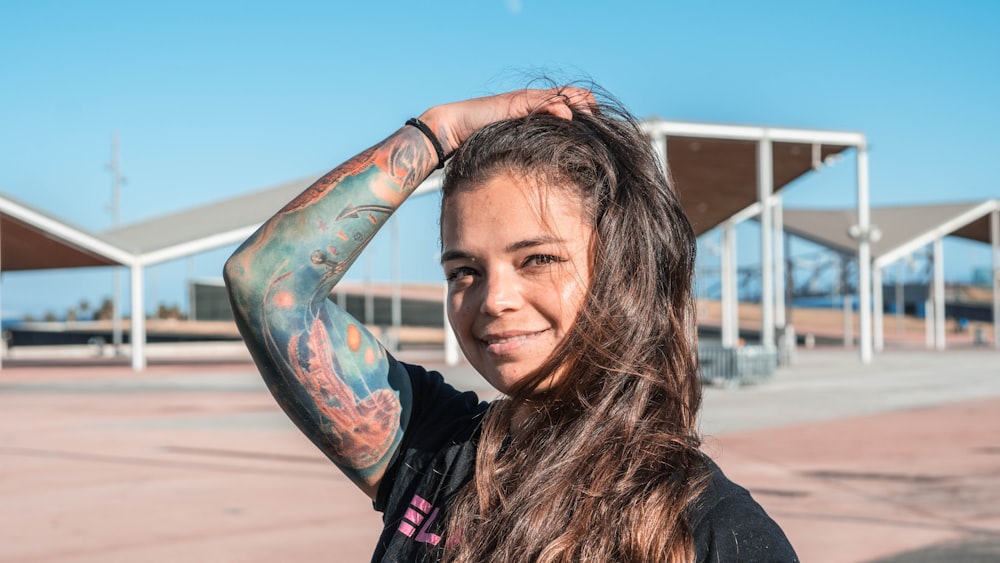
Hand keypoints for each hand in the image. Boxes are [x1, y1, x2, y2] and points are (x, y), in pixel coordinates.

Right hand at [417, 87, 595, 155]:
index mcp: (539, 112)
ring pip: (565, 96)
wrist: (453, 130)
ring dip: (582, 107)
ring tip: (594, 121)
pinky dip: (558, 109)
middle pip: (577, 97)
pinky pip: (543, 102)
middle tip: (605, 129)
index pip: (574, 106)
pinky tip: (568, 119)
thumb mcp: (513, 151)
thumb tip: (554, 177)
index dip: (590, 117)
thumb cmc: (480, 145)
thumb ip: (532, 155)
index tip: (603, 135)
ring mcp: (527, 100)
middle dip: (593, 111)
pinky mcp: (517, 102)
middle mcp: (536, 102)